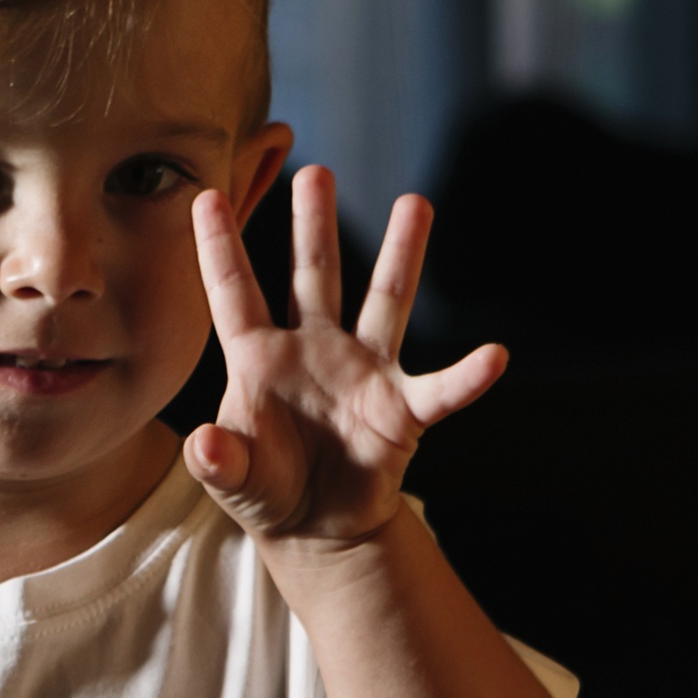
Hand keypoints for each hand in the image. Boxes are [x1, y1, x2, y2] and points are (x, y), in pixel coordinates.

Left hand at [182, 165, 505, 545]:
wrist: (314, 526)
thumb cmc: (264, 487)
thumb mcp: (233, 477)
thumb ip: (218, 462)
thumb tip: (204, 448)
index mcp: (259, 358)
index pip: (234, 293)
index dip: (220, 248)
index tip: (204, 195)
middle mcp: (313, 348)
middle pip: (313, 276)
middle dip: (314, 225)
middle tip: (317, 171)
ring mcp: (362, 371)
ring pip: (383, 301)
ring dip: (401, 255)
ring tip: (416, 203)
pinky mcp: (401, 409)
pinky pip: (440, 389)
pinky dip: (467, 377)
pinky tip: (494, 357)